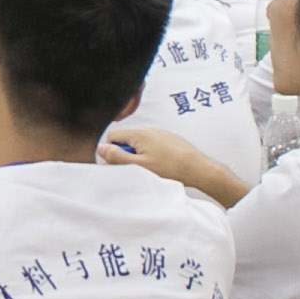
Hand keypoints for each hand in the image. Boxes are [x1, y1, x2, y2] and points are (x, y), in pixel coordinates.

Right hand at [99, 125, 249, 209]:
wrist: (198, 169)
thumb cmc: (170, 168)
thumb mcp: (139, 166)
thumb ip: (117, 157)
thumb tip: (101, 148)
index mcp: (139, 133)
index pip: (112, 136)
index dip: (111, 151)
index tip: (119, 164)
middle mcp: (149, 129)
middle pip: (126, 139)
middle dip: (126, 154)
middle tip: (136, 168)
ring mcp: (160, 133)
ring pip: (140, 143)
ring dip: (139, 155)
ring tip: (151, 169)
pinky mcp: (170, 139)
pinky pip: (153, 144)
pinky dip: (152, 154)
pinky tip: (162, 165)